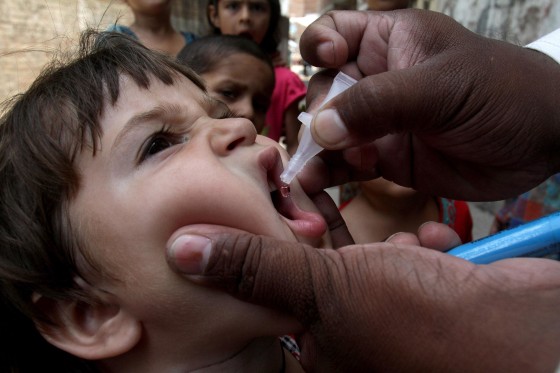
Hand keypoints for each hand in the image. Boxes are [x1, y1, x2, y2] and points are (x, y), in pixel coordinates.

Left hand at [167, 222, 559, 371]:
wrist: (526, 332)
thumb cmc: (422, 323)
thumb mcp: (326, 290)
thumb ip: (255, 268)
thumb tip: (180, 250)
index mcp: (318, 346)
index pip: (269, 289)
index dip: (264, 243)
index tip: (262, 198)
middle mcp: (352, 333)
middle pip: (318, 265)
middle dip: (323, 228)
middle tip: (311, 184)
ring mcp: (393, 310)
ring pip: (366, 254)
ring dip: (386, 237)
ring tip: (412, 240)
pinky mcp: (428, 287)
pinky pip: (409, 253)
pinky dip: (425, 241)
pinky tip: (444, 242)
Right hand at [298, 9, 559, 200]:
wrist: (543, 145)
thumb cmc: (502, 95)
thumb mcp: (441, 89)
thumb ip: (380, 104)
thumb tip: (321, 128)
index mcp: (389, 43)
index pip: (335, 32)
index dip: (321, 45)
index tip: (328, 63)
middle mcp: (377, 80)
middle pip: (325, 89)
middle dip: (319, 113)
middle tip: (327, 139)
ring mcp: (379, 123)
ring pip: (329, 132)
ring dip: (314, 152)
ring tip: (305, 175)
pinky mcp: (386, 159)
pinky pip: (346, 165)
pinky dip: (329, 175)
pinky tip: (315, 185)